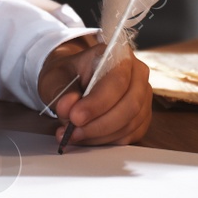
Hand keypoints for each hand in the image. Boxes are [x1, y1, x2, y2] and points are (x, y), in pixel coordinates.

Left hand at [37, 36, 151, 146]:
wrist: (74, 80)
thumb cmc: (68, 75)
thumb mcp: (55, 76)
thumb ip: (60, 90)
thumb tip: (68, 106)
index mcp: (119, 55)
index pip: (117, 81)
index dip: (97, 103)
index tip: (75, 117)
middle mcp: (138, 75)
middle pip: (130, 105)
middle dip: (99, 124)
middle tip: (73, 132)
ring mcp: (143, 97)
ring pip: (130, 124)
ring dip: (100, 135)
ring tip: (73, 135)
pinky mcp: (141, 118)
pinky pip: (129, 135)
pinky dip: (106, 141)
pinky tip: (86, 138)